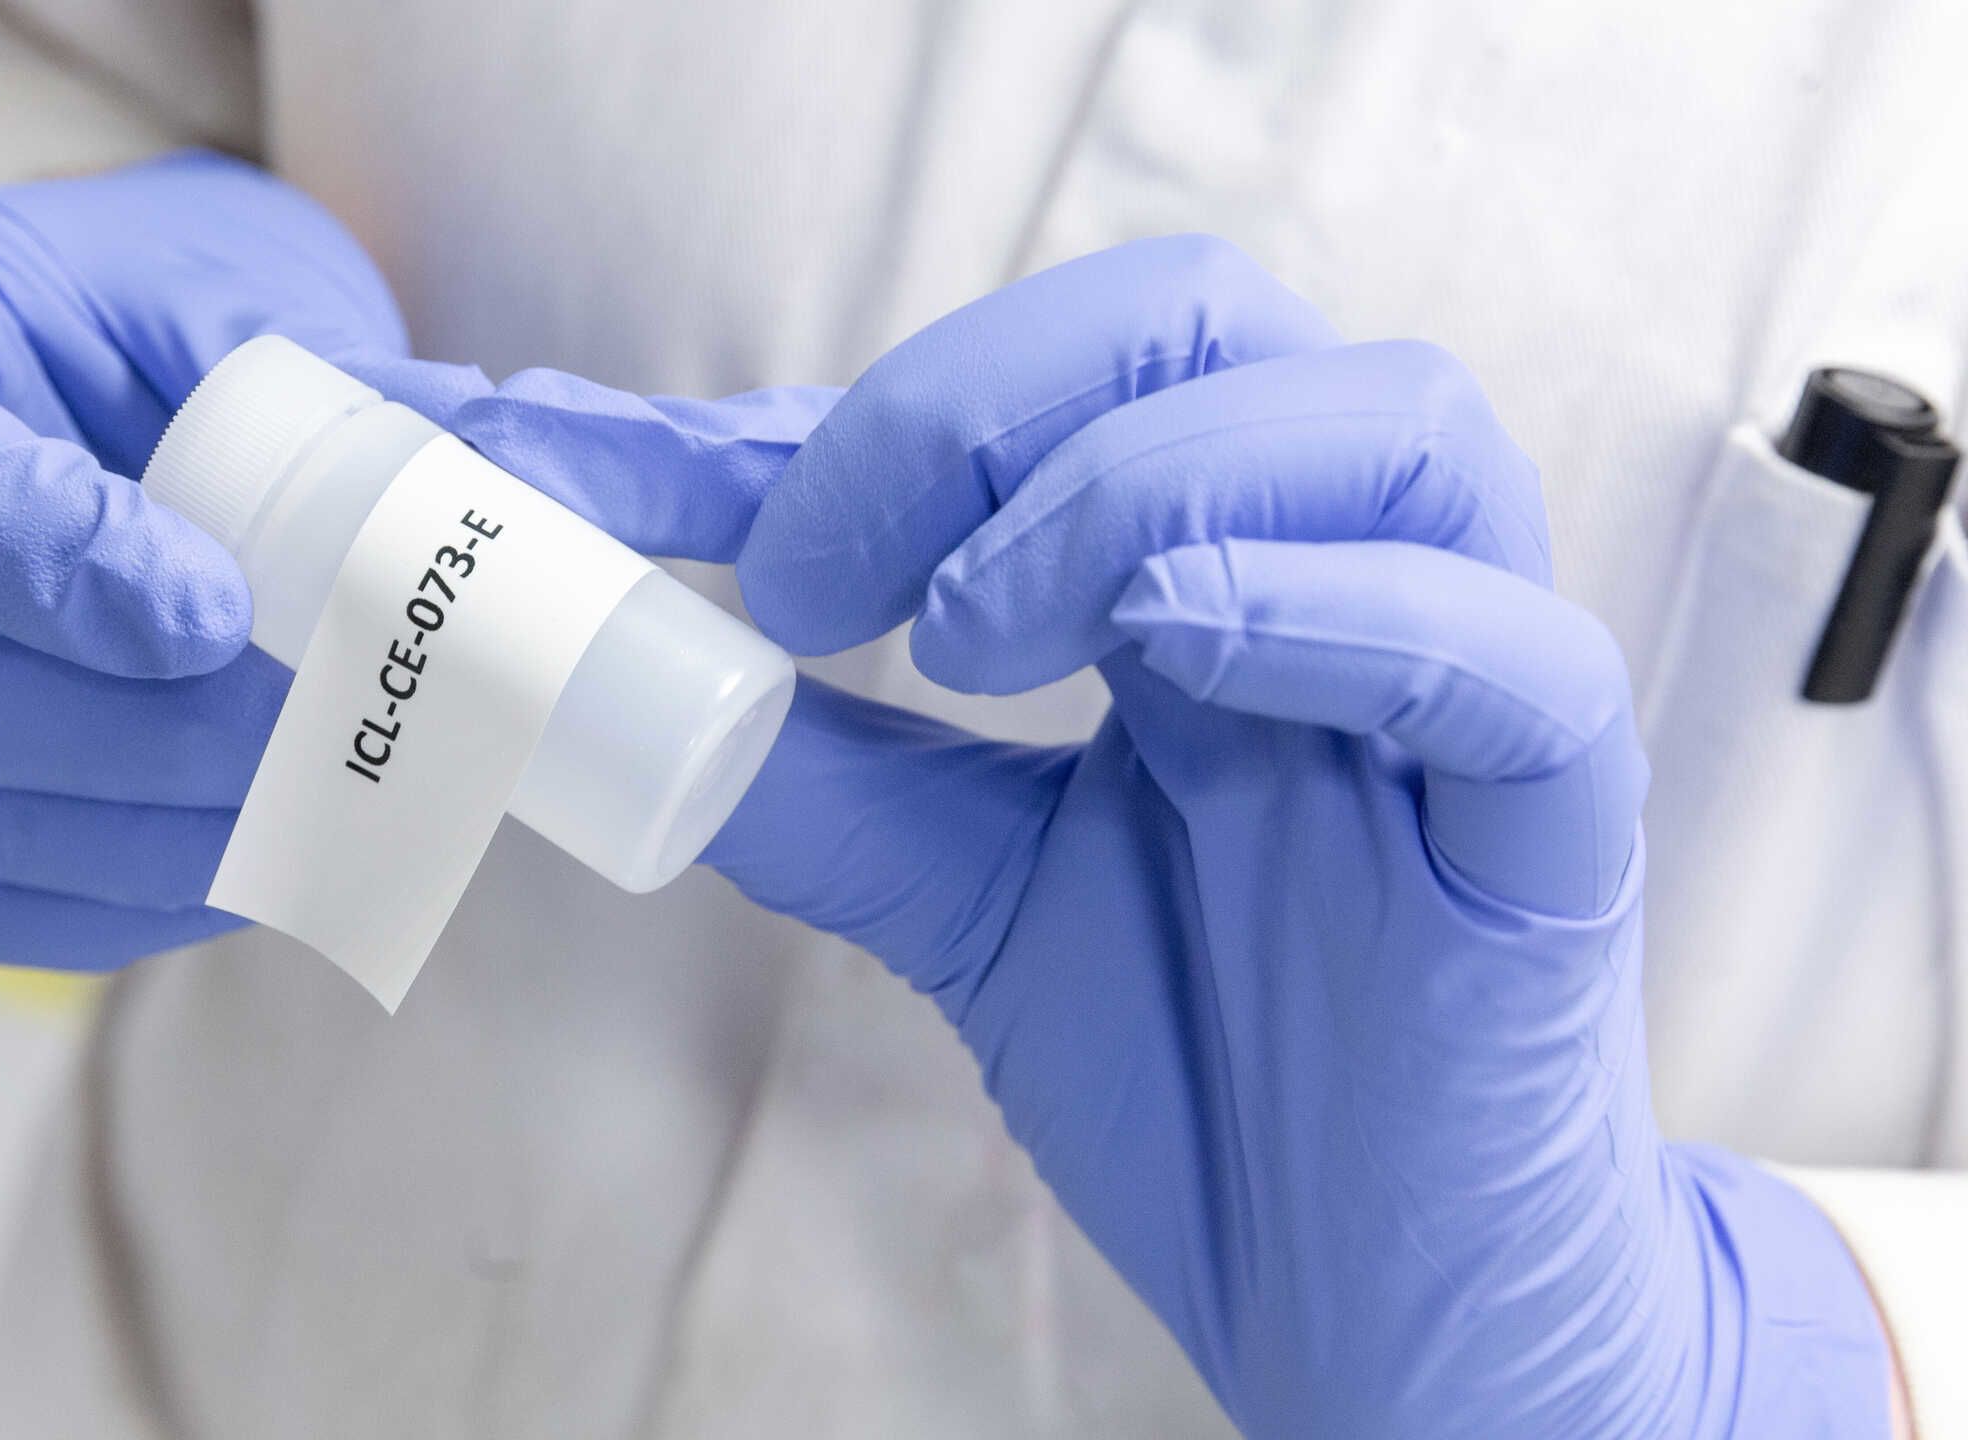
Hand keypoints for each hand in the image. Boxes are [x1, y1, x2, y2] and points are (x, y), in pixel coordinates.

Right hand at [0, 149, 830, 965]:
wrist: (44, 380)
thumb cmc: (152, 313)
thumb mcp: (251, 295)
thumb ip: (399, 401)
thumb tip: (671, 503)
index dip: (50, 561)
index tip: (219, 614)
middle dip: (154, 736)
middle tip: (350, 738)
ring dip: (168, 833)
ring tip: (353, 803)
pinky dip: (141, 897)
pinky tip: (274, 859)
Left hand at [687, 240, 1890, 1433]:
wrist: (1351, 1286)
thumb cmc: (1193, 1060)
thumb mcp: (960, 891)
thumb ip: (822, 776)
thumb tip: (632, 671)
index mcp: (1196, 570)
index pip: (1043, 383)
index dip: (837, 410)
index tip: (643, 485)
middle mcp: (1334, 576)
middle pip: (1208, 322)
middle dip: (981, 398)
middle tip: (820, 565)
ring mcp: (1461, 683)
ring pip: (1388, 424)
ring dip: (1137, 481)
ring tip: (973, 630)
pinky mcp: (1558, 823)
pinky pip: (1511, 652)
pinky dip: (1337, 605)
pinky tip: (1169, 646)